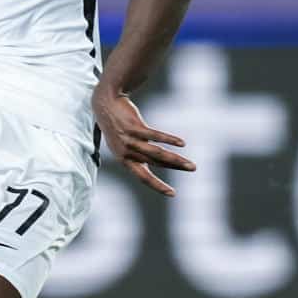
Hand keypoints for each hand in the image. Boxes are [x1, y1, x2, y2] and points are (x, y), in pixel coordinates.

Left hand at [93, 83, 193, 197]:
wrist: (105, 103)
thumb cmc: (117, 125)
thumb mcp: (125, 143)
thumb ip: (140, 153)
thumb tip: (159, 161)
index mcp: (124, 160)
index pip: (143, 177)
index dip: (158, 186)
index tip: (173, 193)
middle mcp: (126, 152)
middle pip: (155, 163)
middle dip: (175, 167)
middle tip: (193, 169)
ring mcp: (130, 140)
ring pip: (156, 153)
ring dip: (176, 159)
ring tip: (190, 163)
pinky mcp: (134, 126)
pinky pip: (155, 135)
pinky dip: (169, 140)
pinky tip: (182, 143)